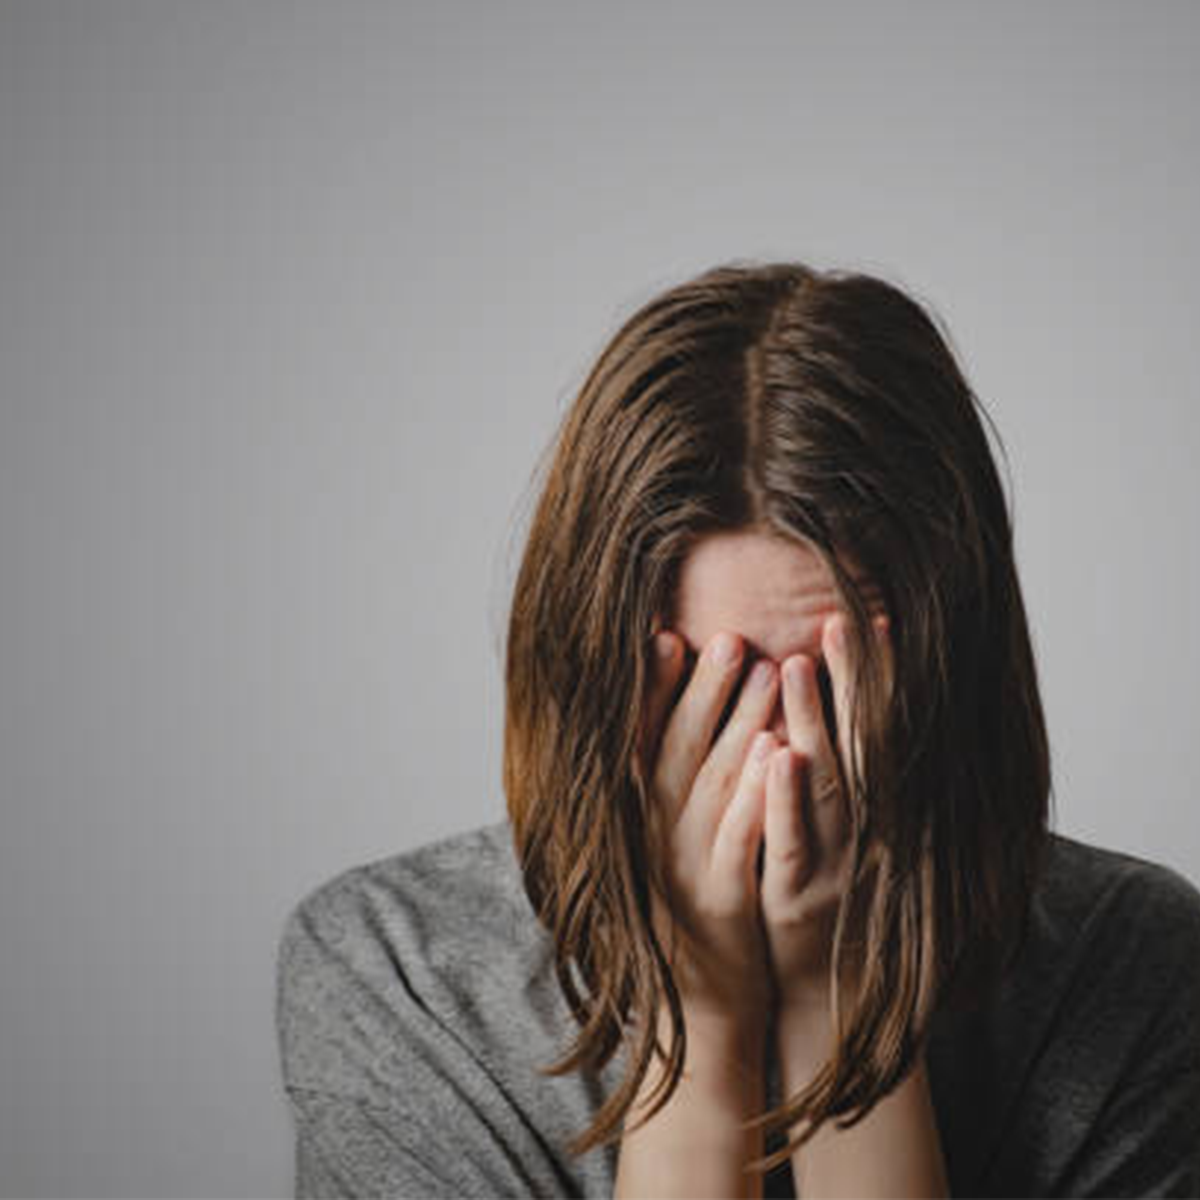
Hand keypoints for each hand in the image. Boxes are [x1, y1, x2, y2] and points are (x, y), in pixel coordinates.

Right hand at [637, 628, 780, 1023]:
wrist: (696, 1005)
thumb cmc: (685, 910)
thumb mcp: (659, 849)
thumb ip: (660, 791)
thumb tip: (669, 722)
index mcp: (640, 820)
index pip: (643, 743)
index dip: (654, 691)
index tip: (668, 636)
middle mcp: (657, 836)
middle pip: (680, 751)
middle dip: (703, 691)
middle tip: (729, 636)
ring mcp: (688, 867)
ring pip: (714, 784)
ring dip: (739, 724)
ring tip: (765, 670)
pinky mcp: (725, 899)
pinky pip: (741, 839)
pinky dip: (758, 794)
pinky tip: (779, 753)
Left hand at [758, 612, 893, 1016]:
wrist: (833, 1000)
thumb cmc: (839, 902)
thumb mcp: (854, 840)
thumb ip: (854, 777)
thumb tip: (838, 712)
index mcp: (876, 812)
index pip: (878, 730)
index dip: (877, 677)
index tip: (873, 619)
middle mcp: (865, 832)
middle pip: (861, 744)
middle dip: (853, 682)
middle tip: (841, 620)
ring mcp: (833, 863)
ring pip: (828, 784)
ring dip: (816, 723)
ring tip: (801, 664)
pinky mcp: (795, 896)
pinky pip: (791, 841)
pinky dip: (787, 800)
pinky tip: (778, 756)